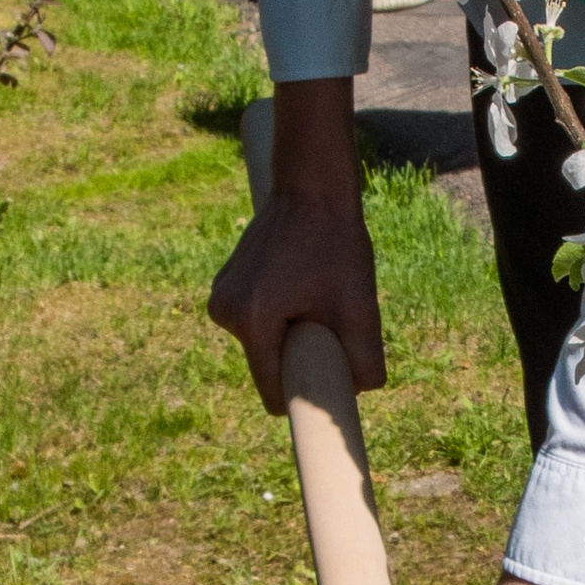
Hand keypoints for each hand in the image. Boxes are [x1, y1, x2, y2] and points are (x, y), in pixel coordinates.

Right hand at [209, 85, 383, 408]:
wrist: (312, 186)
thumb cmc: (336, 242)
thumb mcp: (358, 305)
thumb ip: (364, 357)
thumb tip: (361, 392)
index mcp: (251, 320)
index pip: (273, 390)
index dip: (302, 397)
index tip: (326, 389)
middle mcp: (224, 312)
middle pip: (269, 366)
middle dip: (299, 357)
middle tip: (327, 321)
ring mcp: (220, 297)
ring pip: (263, 343)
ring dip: (291, 334)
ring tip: (313, 295)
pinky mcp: (225, 284)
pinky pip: (257, 321)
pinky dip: (280, 316)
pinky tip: (300, 284)